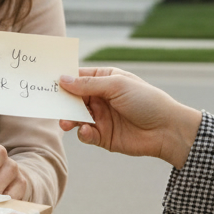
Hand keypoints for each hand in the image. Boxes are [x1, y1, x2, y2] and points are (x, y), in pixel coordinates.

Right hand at [59, 67, 201, 167]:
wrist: (166, 130)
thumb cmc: (146, 100)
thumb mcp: (116, 85)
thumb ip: (88, 85)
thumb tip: (62, 79)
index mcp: (105, 80)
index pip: (79, 77)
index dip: (63, 79)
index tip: (47, 81)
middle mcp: (101, 98)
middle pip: (74, 98)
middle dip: (62, 102)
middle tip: (50, 105)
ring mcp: (102, 117)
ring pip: (76, 117)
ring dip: (69, 119)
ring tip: (65, 122)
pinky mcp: (103, 136)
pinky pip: (86, 134)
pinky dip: (82, 133)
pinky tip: (85, 131)